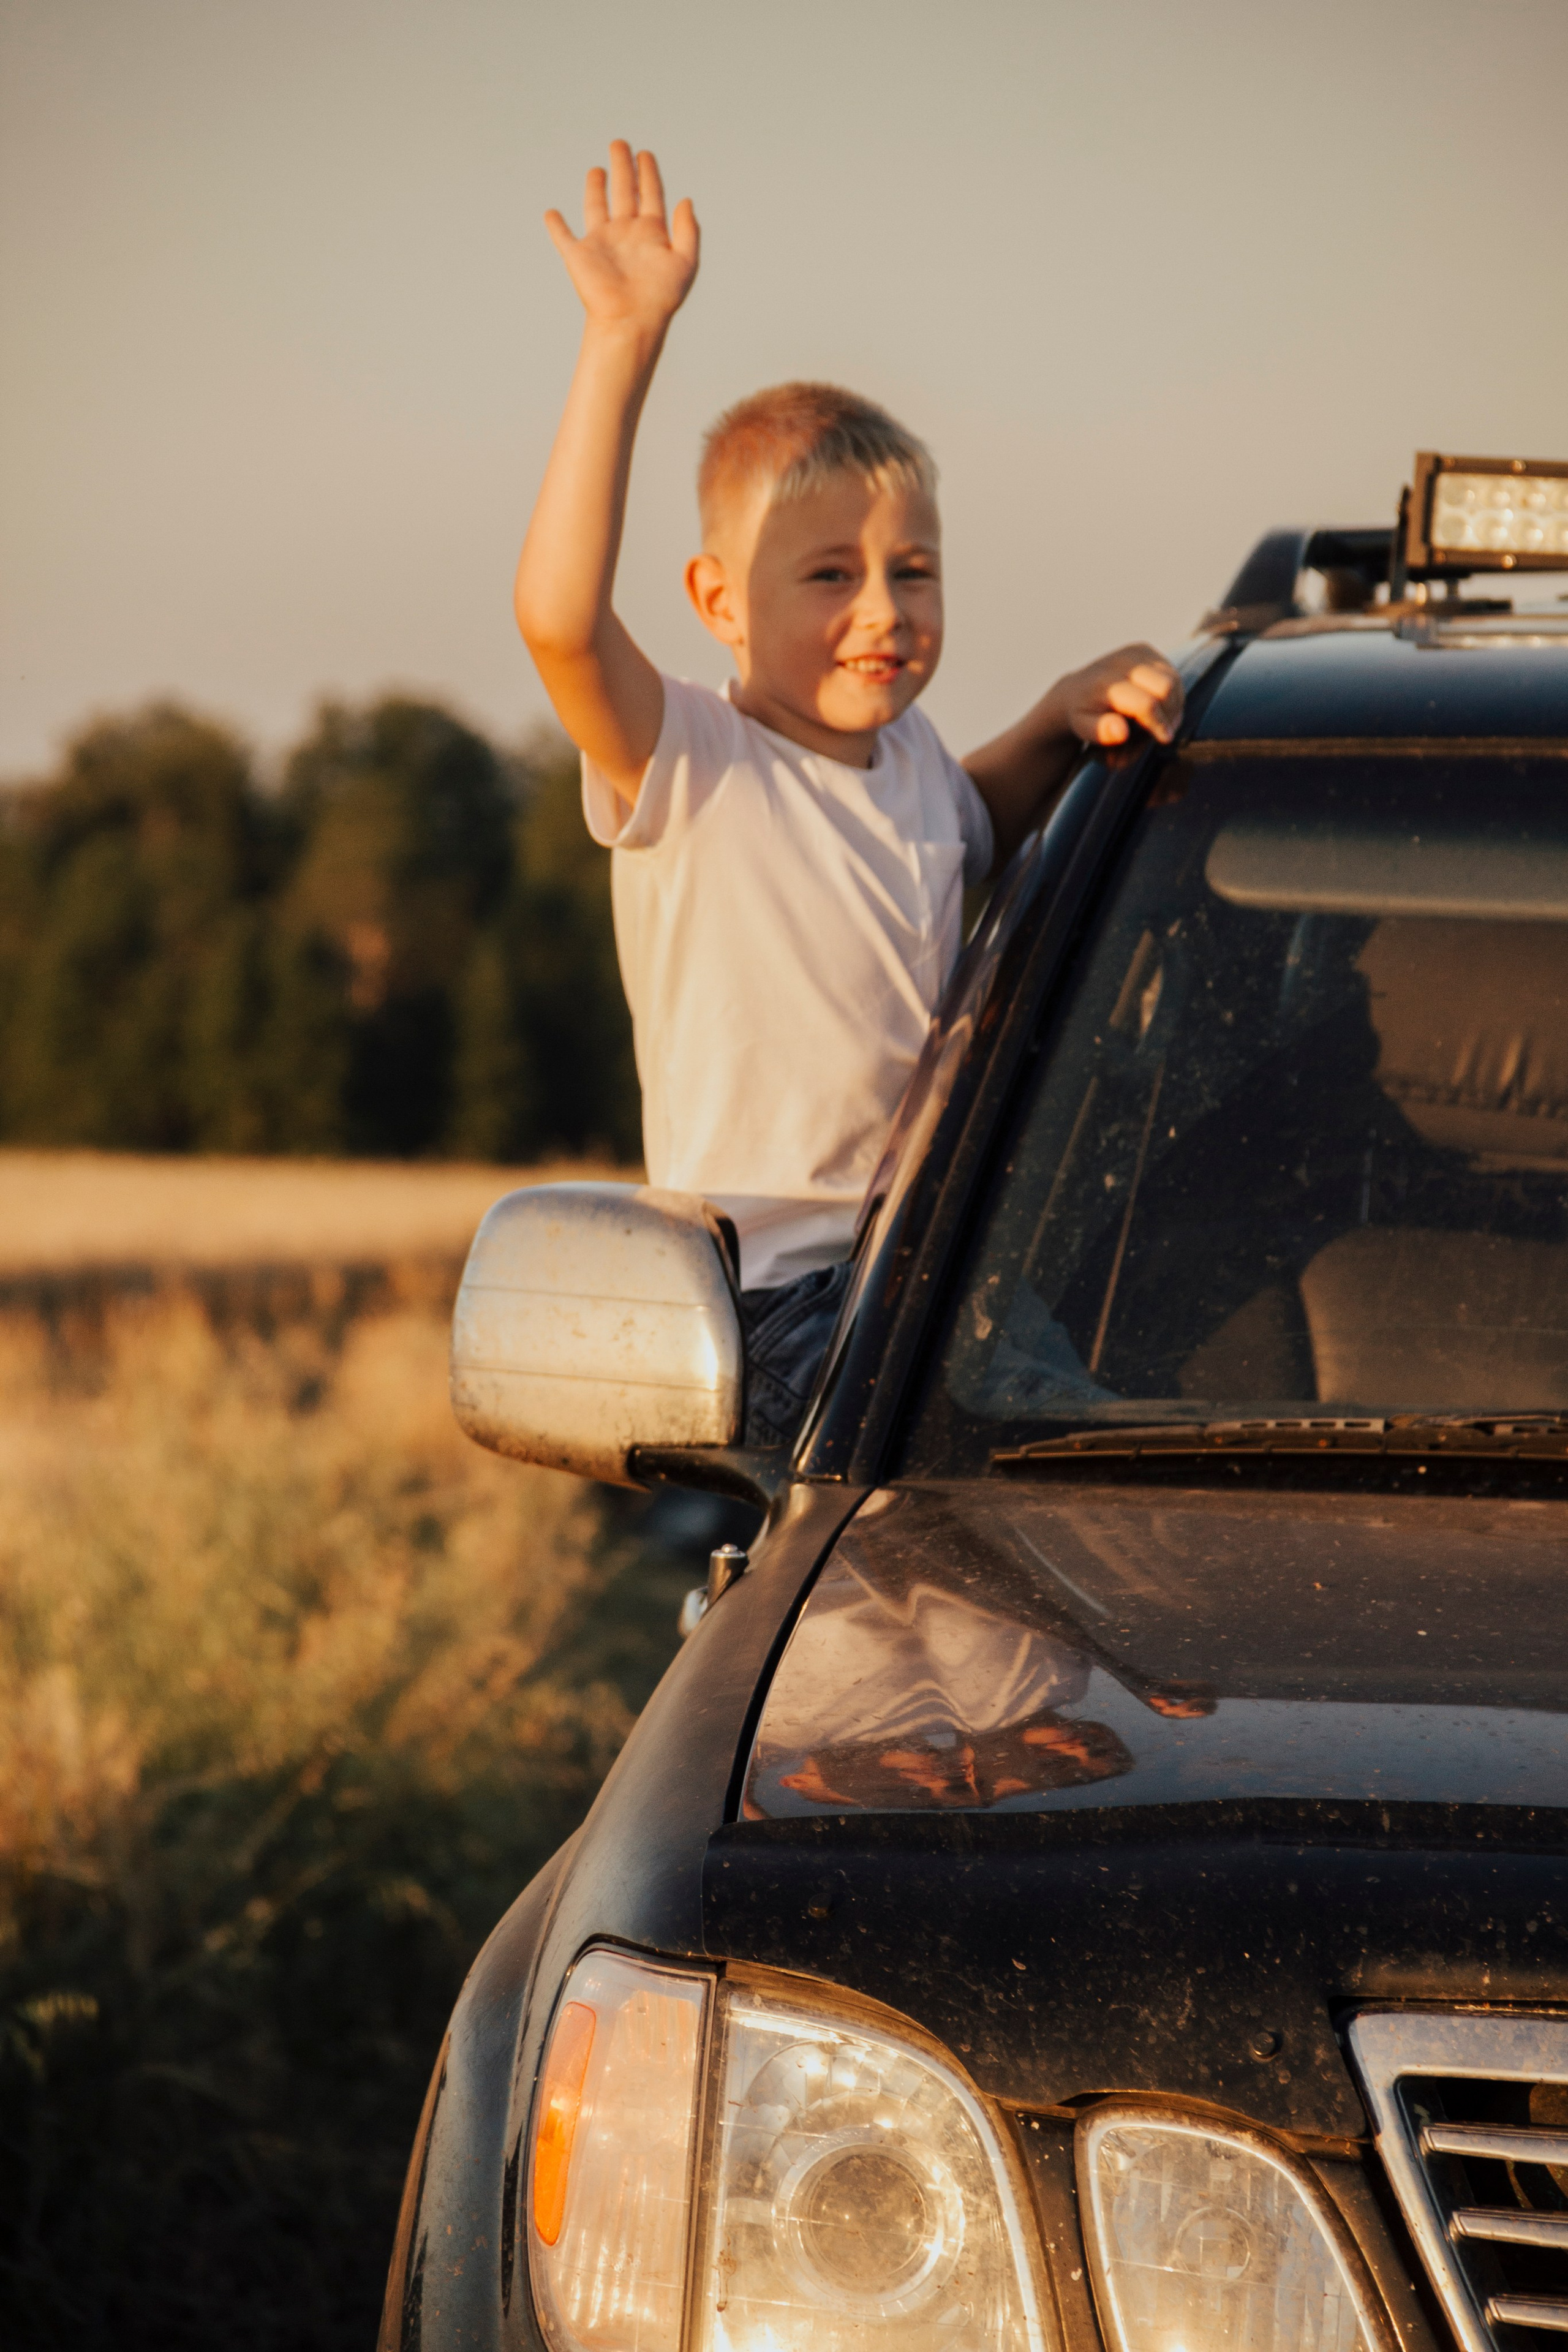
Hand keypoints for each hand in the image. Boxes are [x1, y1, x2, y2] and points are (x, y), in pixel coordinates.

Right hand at [544, 141, 698, 338]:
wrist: (631, 321)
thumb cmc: (660, 298)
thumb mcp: (686, 262)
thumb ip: (688, 230)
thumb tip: (686, 200)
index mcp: (651, 233)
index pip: (650, 194)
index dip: (648, 173)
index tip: (645, 154)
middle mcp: (626, 234)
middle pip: (624, 192)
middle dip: (622, 167)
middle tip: (620, 144)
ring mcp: (601, 244)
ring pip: (596, 207)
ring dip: (595, 188)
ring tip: (597, 169)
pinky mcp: (579, 256)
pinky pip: (563, 237)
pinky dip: (556, 225)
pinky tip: (551, 213)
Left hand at [1055, 643, 1181, 747]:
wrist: (1076, 689)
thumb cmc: (1084, 714)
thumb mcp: (1084, 728)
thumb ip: (1102, 732)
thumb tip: (1122, 732)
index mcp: (1106, 683)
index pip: (1146, 703)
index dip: (1159, 723)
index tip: (1163, 739)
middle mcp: (1121, 661)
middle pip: (1166, 687)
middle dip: (1170, 713)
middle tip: (1165, 732)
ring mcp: (1134, 652)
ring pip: (1174, 678)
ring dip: (1174, 703)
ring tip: (1163, 721)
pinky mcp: (1144, 649)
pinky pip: (1172, 671)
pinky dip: (1173, 692)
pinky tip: (1162, 706)